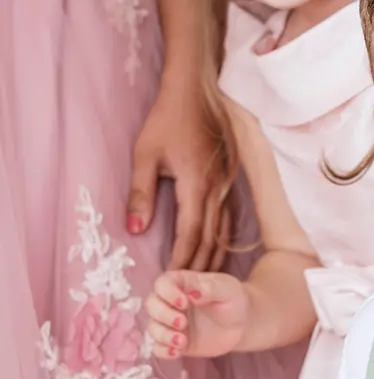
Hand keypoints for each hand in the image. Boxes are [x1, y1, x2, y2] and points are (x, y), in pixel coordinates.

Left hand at [128, 76, 229, 271]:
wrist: (197, 90)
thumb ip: (140, 193)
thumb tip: (135, 229)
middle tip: (187, 288)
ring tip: (204, 278)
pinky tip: (219, 248)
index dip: (181, 258)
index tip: (171, 277)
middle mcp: (217, 189)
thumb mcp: (145, 154)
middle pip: (211, 238)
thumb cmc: (168, 119)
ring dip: (215, 256)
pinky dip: (224, 238)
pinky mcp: (232, 179)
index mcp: (196, 184)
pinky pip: (230, 217)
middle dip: (198, 265)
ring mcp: (228, 185)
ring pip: (225, 230)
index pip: (190, 233)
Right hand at [146, 268, 249, 358]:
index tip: (185, 303)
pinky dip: (162, 350)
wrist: (242, 324)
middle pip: (151, 305)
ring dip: (163, 335)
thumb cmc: (234, 300)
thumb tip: (191, 292)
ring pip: (152, 327)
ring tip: (182, 341)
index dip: (168, 293)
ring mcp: (170, 323)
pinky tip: (176, 353)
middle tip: (183, 323)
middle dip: (163, 315)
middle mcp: (170, 302)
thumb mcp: (227, 289)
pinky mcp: (174, 341)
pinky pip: (158, 347)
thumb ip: (210, 288)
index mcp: (181, 284)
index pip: (161, 284)